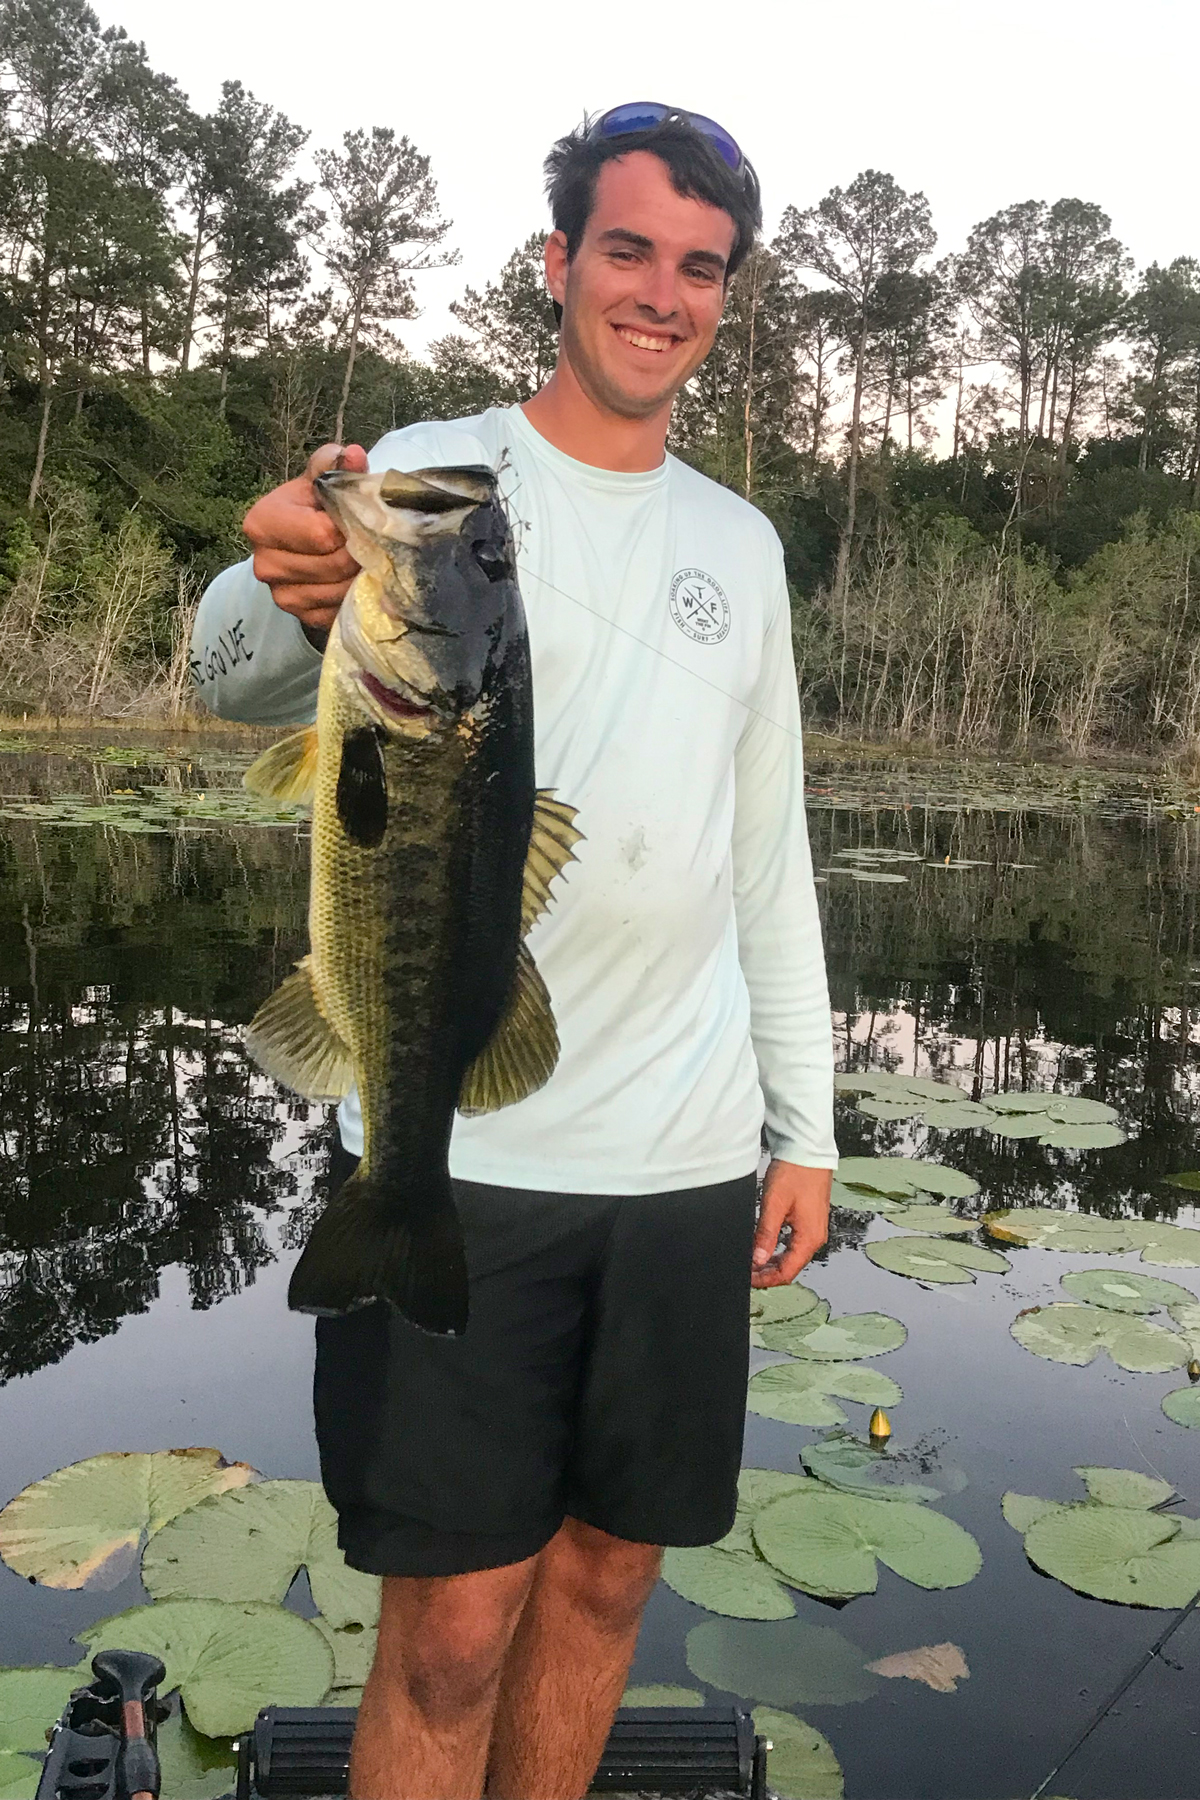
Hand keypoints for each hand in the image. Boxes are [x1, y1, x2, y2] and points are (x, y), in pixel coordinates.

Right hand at [244, 442, 368, 631]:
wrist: (301, 544)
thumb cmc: (311, 508)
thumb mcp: (319, 482)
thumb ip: (333, 466)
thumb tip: (352, 454)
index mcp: (262, 523)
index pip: (321, 534)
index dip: (348, 526)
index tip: (357, 518)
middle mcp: (264, 564)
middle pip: (332, 565)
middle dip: (358, 553)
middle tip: (370, 541)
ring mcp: (280, 595)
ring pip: (338, 590)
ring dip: (358, 575)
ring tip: (364, 557)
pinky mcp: (300, 617)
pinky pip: (337, 610)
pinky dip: (352, 595)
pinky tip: (354, 578)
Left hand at [751, 1161, 830, 1286]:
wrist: (808, 1151)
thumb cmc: (795, 1172)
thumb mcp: (774, 1204)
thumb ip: (766, 1235)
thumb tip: (758, 1260)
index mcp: (809, 1238)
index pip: (787, 1272)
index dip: (766, 1279)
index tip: (748, 1278)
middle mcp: (815, 1237)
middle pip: (790, 1267)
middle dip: (767, 1273)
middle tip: (746, 1271)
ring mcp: (814, 1229)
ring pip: (792, 1256)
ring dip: (772, 1262)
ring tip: (752, 1261)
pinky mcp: (810, 1220)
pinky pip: (794, 1244)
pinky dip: (778, 1250)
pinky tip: (764, 1246)